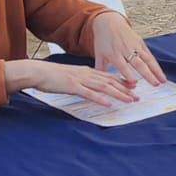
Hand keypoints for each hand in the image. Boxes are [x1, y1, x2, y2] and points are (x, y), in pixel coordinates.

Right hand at [10, 59, 138, 107]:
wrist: (37, 72)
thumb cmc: (51, 76)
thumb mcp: (70, 77)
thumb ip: (82, 81)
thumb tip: (90, 87)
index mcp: (86, 71)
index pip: (108, 76)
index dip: (122, 81)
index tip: (134, 86)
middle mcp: (86, 74)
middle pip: (110, 81)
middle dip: (125, 89)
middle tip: (138, 96)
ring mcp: (80, 80)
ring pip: (103, 87)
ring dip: (118, 94)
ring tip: (129, 100)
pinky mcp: (72, 86)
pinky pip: (88, 93)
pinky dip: (100, 98)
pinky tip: (109, 104)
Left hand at [91, 11, 165, 86]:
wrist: (109, 22)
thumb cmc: (103, 40)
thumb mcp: (99, 54)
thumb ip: (100, 69)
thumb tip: (100, 84)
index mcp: (114, 53)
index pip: (122, 65)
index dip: (128, 74)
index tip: (134, 83)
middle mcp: (126, 49)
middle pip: (138, 63)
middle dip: (147, 74)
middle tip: (155, 84)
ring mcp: (135, 45)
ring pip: (147, 59)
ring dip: (156, 70)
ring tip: (162, 81)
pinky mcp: (141, 43)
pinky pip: (150, 55)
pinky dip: (156, 64)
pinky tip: (160, 73)